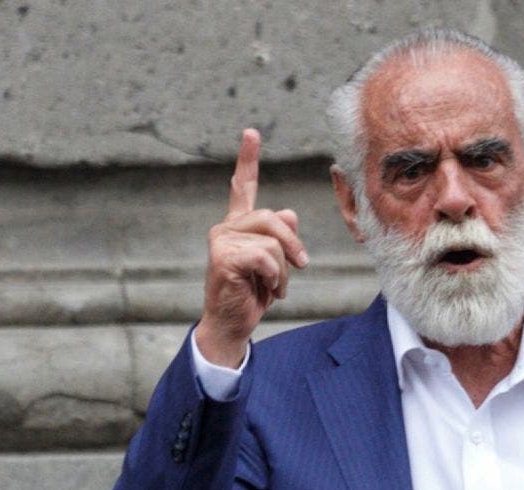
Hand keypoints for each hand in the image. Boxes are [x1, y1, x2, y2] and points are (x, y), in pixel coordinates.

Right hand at [194, 128, 309, 366]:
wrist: (233, 323)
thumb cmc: (252, 293)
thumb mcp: (276, 263)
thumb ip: (282, 236)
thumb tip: (290, 214)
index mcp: (238, 225)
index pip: (243, 187)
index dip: (247, 159)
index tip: (252, 132)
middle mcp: (226, 228)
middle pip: (274, 218)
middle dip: (293, 246)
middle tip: (301, 266)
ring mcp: (221, 241)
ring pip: (273, 242)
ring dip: (283, 271)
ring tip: (273, 286)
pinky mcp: (223, 257)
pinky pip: (265, 257)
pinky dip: (274, 277)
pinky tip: (264, 289)